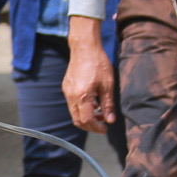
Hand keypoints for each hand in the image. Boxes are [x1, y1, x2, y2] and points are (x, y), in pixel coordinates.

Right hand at [63, 15, 116, 132]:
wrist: (85, 48)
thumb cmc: (98, 63)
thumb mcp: (108, 85)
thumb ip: (108, 104)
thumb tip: (110, 120)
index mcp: (82, 96)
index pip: (87, 121)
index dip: (97, 128)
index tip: (105, 129)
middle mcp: (71, 96)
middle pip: (78, 121)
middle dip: (91, 126)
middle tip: (103, 124)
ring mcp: (67, 92)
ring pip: (74, 113)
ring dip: (86, 117)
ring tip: (100, 112)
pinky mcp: (66, 88)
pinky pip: (72, 104)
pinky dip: (82, 108)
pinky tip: (92, 102)